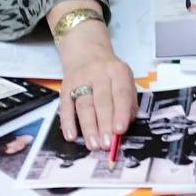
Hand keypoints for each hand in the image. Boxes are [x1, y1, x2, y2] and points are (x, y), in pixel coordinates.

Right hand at [56, 21, 135, 150]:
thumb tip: (127, 124)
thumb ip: (129, 101)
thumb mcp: (125, 79)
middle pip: (101, 102)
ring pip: (84, 105)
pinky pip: (65, 106)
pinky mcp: (65, 86)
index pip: (120, 94)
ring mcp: (80, 79)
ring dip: (88, 127)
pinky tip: (71, 136)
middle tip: (106, 144)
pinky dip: (67, 123)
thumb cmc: (109, 72)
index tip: (120, 130)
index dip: (121, 113)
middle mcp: (99, 74)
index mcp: (118, 71)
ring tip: (93, 144)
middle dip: (104, 125)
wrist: (86, 51)